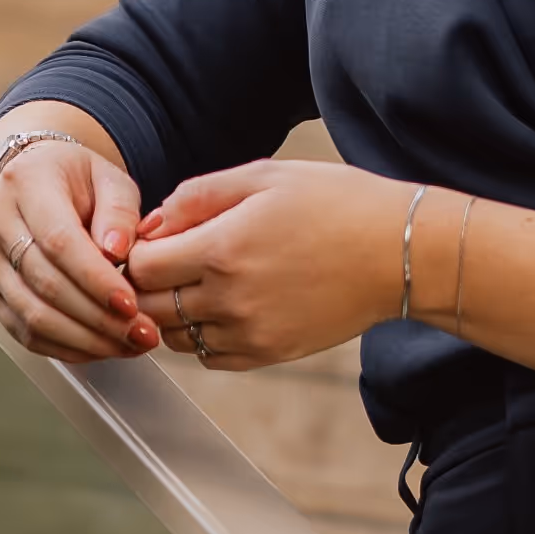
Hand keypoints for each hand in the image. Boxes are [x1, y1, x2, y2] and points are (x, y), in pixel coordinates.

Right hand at [0, 137, 158, 364]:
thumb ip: (119, 211)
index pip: (58, 242)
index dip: (95, 279)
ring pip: (32, 315)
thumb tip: (118, 251)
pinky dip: (66, 347)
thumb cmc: (76, 179)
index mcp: (25, 183)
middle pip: (44, 284)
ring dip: (85, 339)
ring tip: (128, 344)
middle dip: (98, 318)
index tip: (131, 304)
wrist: (39, 179)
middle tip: (141, 333)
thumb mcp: (109, 178)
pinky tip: (101, 347)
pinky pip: (25, 331)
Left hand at [129, 158, 400, 373]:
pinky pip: (210, 357)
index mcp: (221, 248)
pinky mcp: (269, 353)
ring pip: (175, 338)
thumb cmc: (335, 203)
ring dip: (172, 315)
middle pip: (149, 309)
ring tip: (195, 286)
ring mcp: (249, 333)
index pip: (141, 267)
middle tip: (164, 266)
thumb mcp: (264, 176)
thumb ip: (197, 196)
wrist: (398, 252)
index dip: (137, 252)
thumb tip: (151, 224)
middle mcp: (229, 299)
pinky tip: (223, 309)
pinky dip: (203, 337)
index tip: (154, 240)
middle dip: (147, 287)